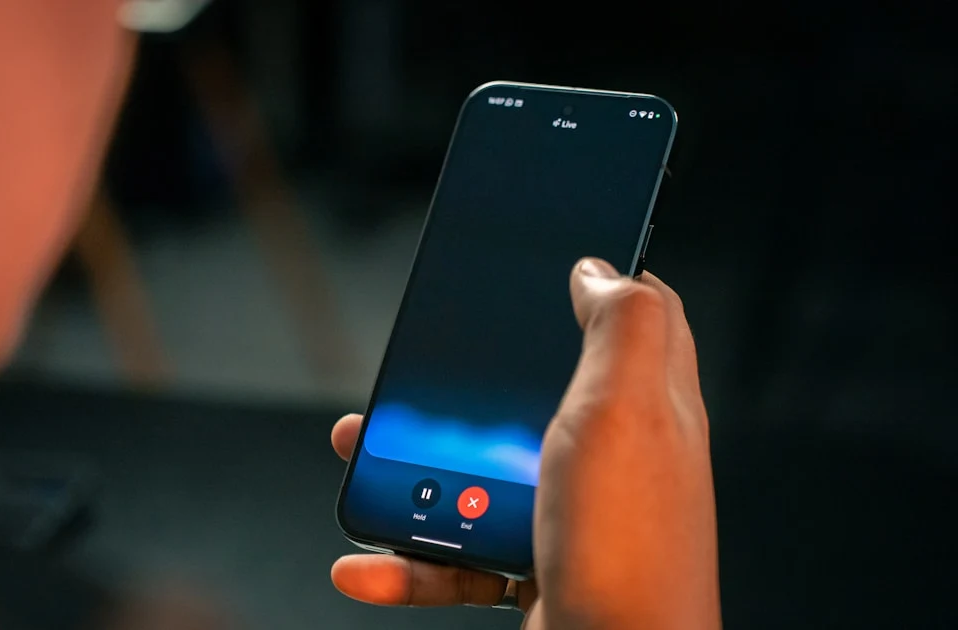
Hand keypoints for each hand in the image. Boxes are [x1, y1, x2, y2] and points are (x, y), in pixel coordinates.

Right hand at [331, 258, 718, 629]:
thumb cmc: (627, 547)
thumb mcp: (626, 409)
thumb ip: (623, 326)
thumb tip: (601, 269)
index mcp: (646, 407)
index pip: (637, 322)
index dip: (597, 285)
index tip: (542, 266)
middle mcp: (611, 458)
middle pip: (534, 393)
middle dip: (466, 382)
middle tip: (415, 371)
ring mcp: (571, 516)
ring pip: (483, 470)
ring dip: (414, 468)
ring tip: (362, 455)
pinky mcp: (534, 568)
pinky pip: (459, 553)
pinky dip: (409, 560)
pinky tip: (367, 563)